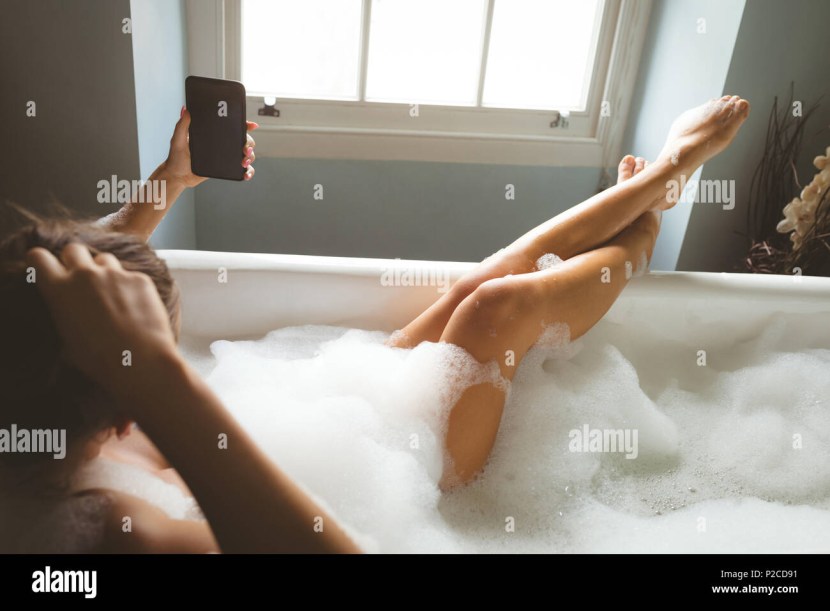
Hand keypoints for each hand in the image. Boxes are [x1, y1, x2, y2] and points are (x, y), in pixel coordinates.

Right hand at [26, 244, 179, 400]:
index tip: (49, 269)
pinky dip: (131, 286)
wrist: (139, 361)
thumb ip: (65, 313)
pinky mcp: (140, 278)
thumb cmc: (99, 359)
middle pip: (73, 249)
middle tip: (82, 279)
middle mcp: (84, 275)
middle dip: (76, 260)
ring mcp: (114, 273)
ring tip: (112, 294)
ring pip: (104, 259)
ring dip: (105, 271)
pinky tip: (137, 307)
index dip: (43, 262)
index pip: (38, 257)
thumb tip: (70, 310)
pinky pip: (131, 275)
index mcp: (59, 289)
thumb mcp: (67, 338)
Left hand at [162, 107, 258, 186]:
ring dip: (250, 157)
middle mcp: (222, 144)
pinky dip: (248, 171)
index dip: (244, 124)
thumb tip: (185, 110)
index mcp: (213, 134)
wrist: (178, 177)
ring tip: (244, 162)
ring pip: (246, 154)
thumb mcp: (178, 140)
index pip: (231, 126)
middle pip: (243, 140)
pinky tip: (245, 174)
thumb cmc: (176, 158)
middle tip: (245, 149)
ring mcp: (225, 156)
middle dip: (249, 144)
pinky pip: (242, 169)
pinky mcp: (226, 168)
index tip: (251, 125)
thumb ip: (182, 126)